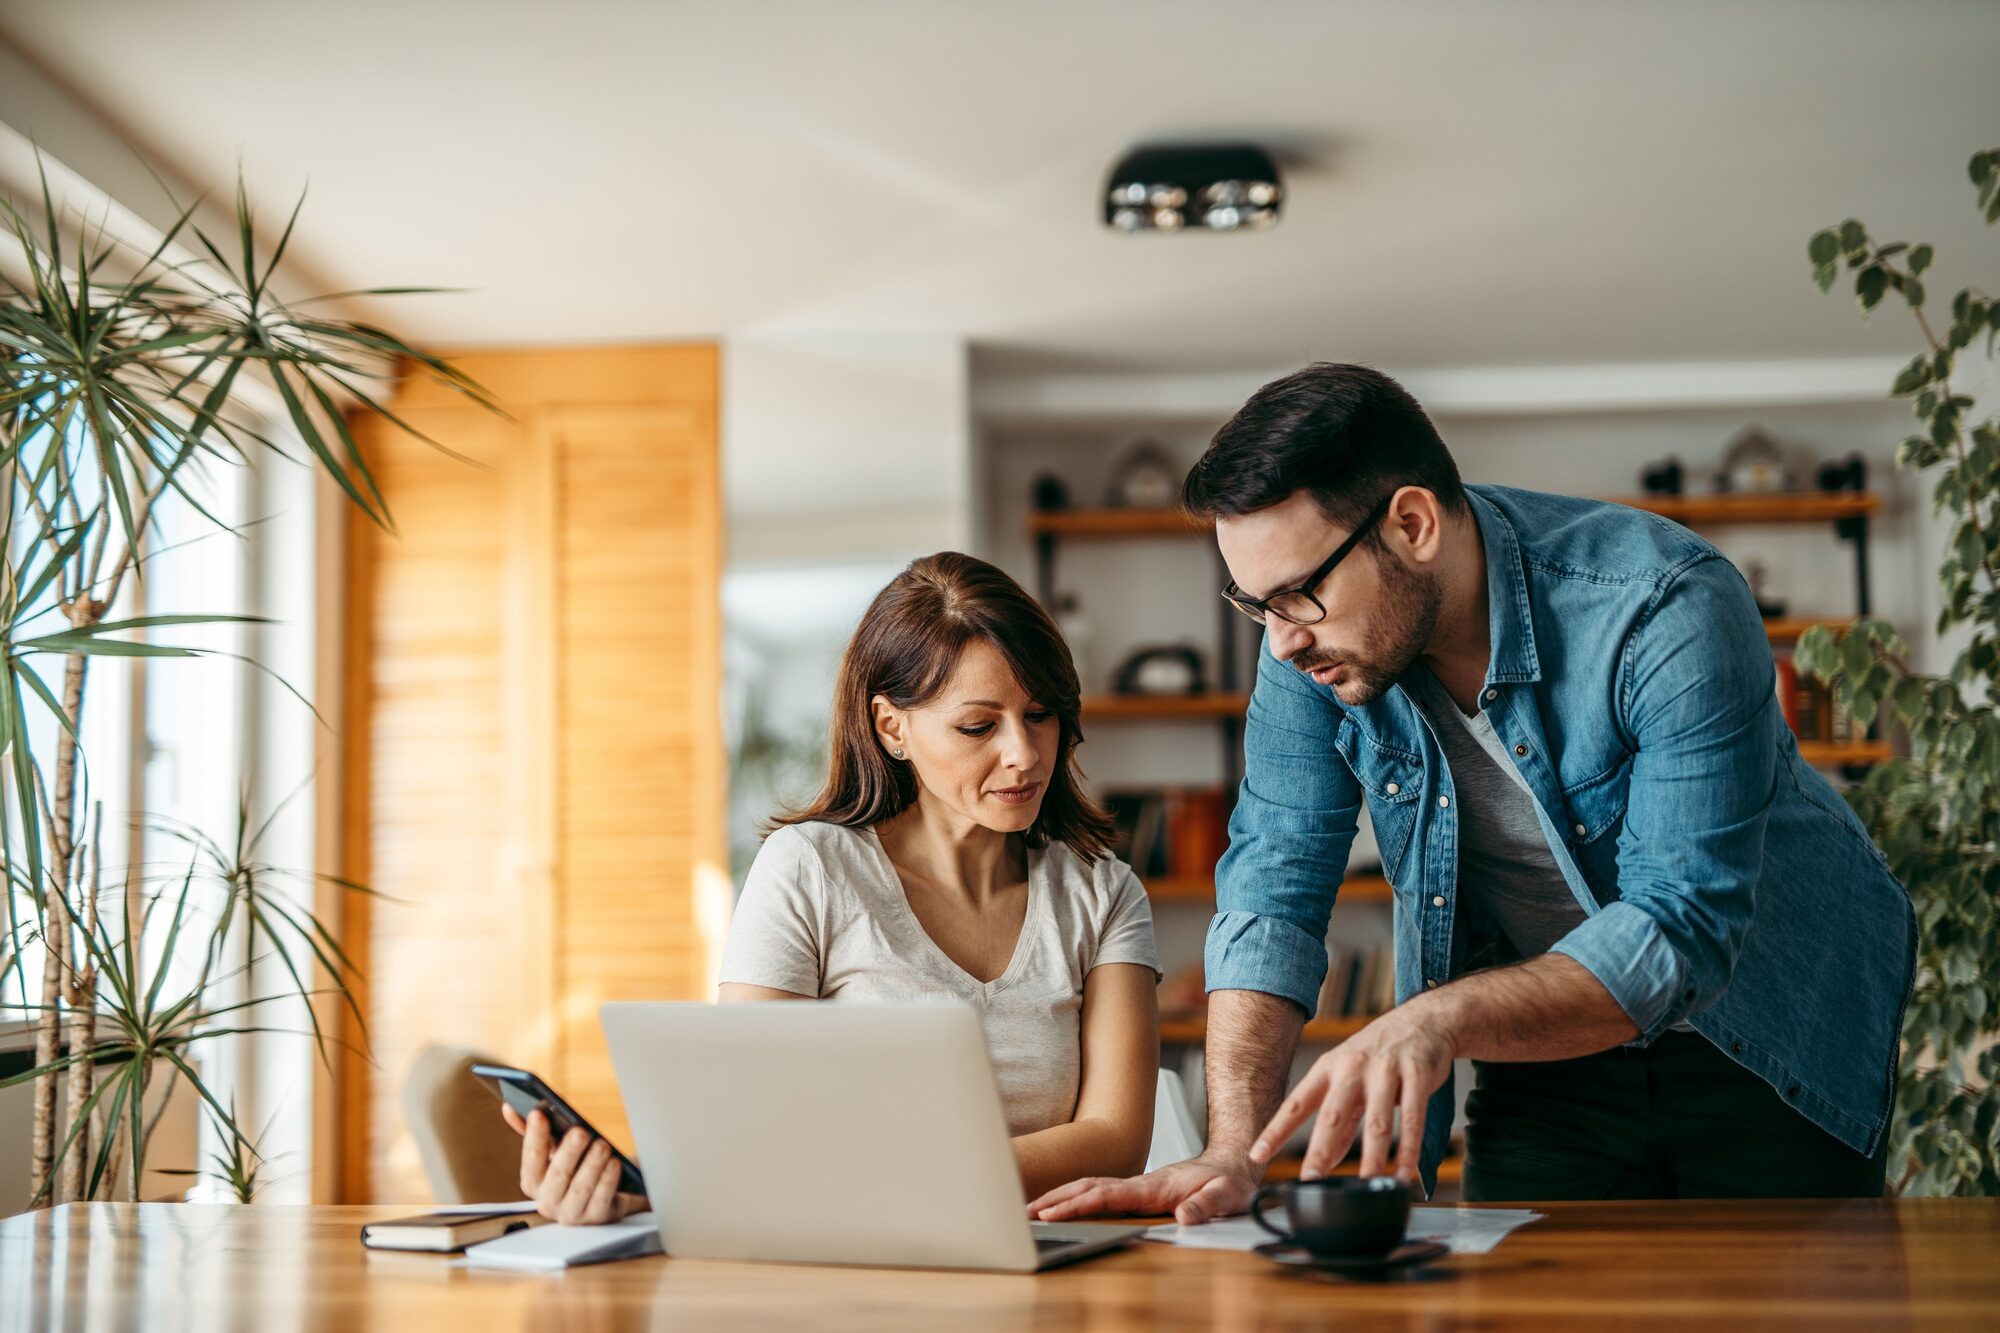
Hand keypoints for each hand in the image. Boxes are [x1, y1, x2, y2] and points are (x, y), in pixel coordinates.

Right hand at [501, 1105, 647, 1224]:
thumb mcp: (553, 1151)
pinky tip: (614, 1163)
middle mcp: (549, 1201)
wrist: (604, 1197)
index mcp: (533, 1182)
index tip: (539, 1114)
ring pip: (581, 1188)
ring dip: (592, 1164)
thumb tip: (509, 1108)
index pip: (531, 1159)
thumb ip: (532, 1132)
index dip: (534, 1137)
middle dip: (569, 1152)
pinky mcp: (595, 1218)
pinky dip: (608, 1180)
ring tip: (602, 1145)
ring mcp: (571, 1212)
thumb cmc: (574, 1170)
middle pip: (558, 1175)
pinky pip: (601, 1199)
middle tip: (580, 1131)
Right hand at [1026, 1151, 1259, 1226]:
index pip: (1106, 1195)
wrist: (1233, 1164)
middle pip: (1087, 1187)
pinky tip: (1065, 1207)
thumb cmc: (1229, 1181)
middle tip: (1025, 1213)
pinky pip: (1100, 1194)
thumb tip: (1184, 1218)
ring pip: (1090, 1187)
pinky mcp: (1138, 1192)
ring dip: (1060, 1197)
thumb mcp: (1227, 1196)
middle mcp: (1140, 1183)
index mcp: (1154, 1186)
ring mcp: (1137, 1186)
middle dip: (1055, 1198)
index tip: (1051, 1215)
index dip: (1076, 1205)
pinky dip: (1075, 1198)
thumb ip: (1206, 1205)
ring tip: (1033, 1210)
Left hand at [1250, 1003, 1455, 1180]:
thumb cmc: (1379, 1054)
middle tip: (1310, 1179)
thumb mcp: (1350, 1077)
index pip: (1296, 1104)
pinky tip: (1404, 1173)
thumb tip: (1326, 1159)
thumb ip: (1341, 1119)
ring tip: (1366, 1185)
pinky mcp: (1417, 1075)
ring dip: (1372, 1158)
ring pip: (1376, 1122)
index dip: (1275, 1131)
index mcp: (1328, 1068)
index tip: (1257, 1154)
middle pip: (1333, 1115)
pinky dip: (1409, 1150)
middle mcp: (1352, 1067)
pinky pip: (1411, 1118)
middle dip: (1320, 1149)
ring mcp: (1385, 1070)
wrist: (1422, 1019)